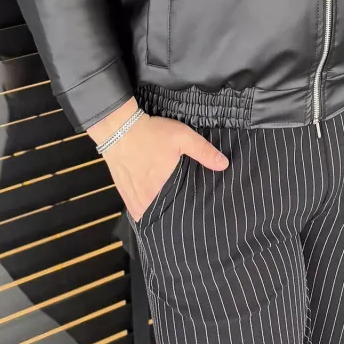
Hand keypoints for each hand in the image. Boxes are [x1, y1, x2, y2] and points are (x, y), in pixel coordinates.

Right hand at [88, 101, 228, 221]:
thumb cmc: (151, 134)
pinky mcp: (123, 193)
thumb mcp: (182, 137)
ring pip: (149, 213)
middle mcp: (145, 200)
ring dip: (158, 212)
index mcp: (161, 191)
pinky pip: (137, 208)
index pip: (177, 213)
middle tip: (185, 211)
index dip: (187, 214)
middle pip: (163, 216)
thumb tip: (224, 165)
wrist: (119, 128)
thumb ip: (203, 151)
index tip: (196, 213)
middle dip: (173, 215)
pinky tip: (154, 199)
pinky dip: (145, 206)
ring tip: (171, 207)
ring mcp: (132, 198)